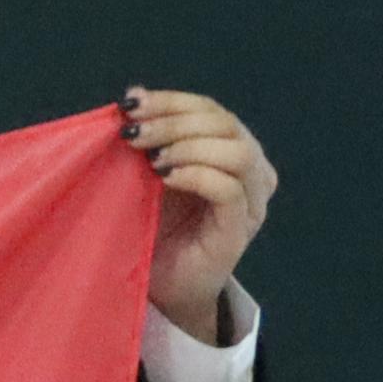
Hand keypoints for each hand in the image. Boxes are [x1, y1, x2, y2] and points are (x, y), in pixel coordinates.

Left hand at [121, 85, 273, 339]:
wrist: (161, 287)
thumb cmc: (153, 228)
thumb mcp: (145, 174)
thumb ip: (148, 137)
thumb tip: (134, 94)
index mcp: (231, 150)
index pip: (211, 110)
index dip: (172, 101)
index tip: (131, 103)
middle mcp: (251, 170)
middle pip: (225, 124)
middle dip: (174, 122)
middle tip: (134, 135)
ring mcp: (251, 200)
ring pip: (236, 151)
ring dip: (188, 146)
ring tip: (152, 159)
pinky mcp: (240, 229)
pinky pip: (230, 189)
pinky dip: (196, 175)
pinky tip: (165, 178)